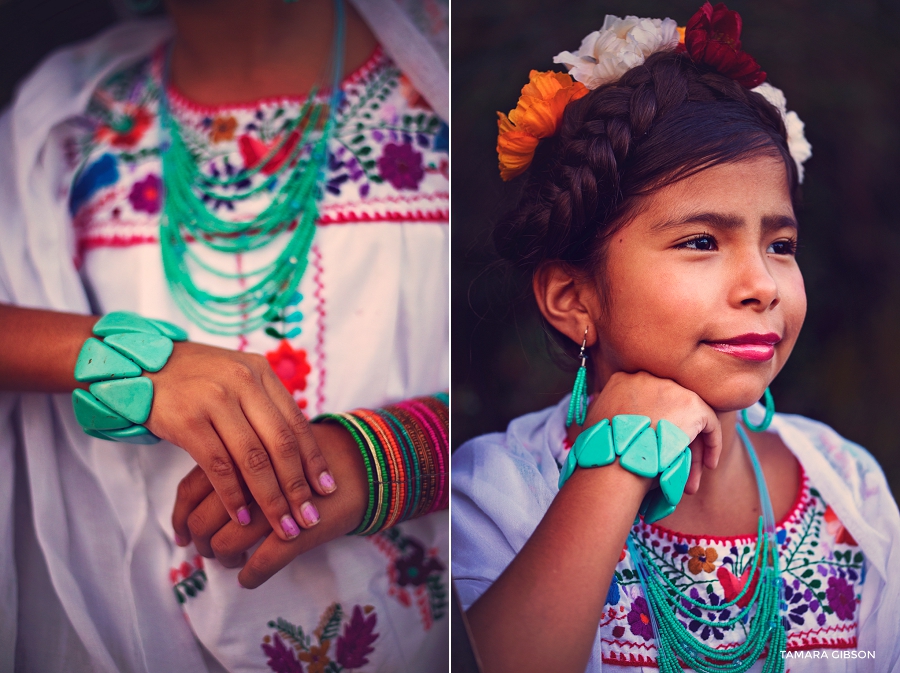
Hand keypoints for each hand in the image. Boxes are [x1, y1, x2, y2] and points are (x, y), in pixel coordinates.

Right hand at [145, 341, 335, 541]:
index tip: (326, 489)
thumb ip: (264, 405)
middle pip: (280, 444)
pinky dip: (233, 496)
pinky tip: (242, 518)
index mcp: (260, 372)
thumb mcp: (236, 378)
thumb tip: (299, 451)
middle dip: (298, 486)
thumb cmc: (195, 380)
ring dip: (271, 499)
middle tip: (309, 518)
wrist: (139, 366)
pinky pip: (218, 466)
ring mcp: (214, 400)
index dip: (314, 459)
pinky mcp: (186, 420)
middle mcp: (242, 382)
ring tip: (283, 526)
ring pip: (253, 459)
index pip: (296, 423)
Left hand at [171, 421, 367, 587]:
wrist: (365, 465)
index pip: (190, 491)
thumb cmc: (311, 458)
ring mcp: (275, 507)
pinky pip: (261, 564)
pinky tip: (250, 577)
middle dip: (201, 544)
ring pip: (226, 544)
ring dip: (224, 561)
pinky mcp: (299, 531)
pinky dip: (250, 575)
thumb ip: (234, 463)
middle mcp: (251, 481)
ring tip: (234, 563)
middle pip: (202, 522)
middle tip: (209, 552)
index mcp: (239, 455)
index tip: (182, 535)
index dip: (181, 518)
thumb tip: (199, 497)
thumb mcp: (267, 448)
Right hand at [579, 371, 722, 494]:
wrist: (617, 459)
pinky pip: (710, 423)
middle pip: (671, 407)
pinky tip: (709, 465)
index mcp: (623, 379)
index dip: (655, 423)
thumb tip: (606, 412)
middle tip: (675, 463)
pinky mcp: (693, 404)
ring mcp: (672, 388)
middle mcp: (649, 377)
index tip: (654, 443)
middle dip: (674, 437)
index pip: (648, 397)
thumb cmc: (602, 450)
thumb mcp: (596, 421)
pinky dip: (712, 443)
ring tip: (692, 477)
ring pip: (690, 417)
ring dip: (693, 447)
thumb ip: (606, 410)